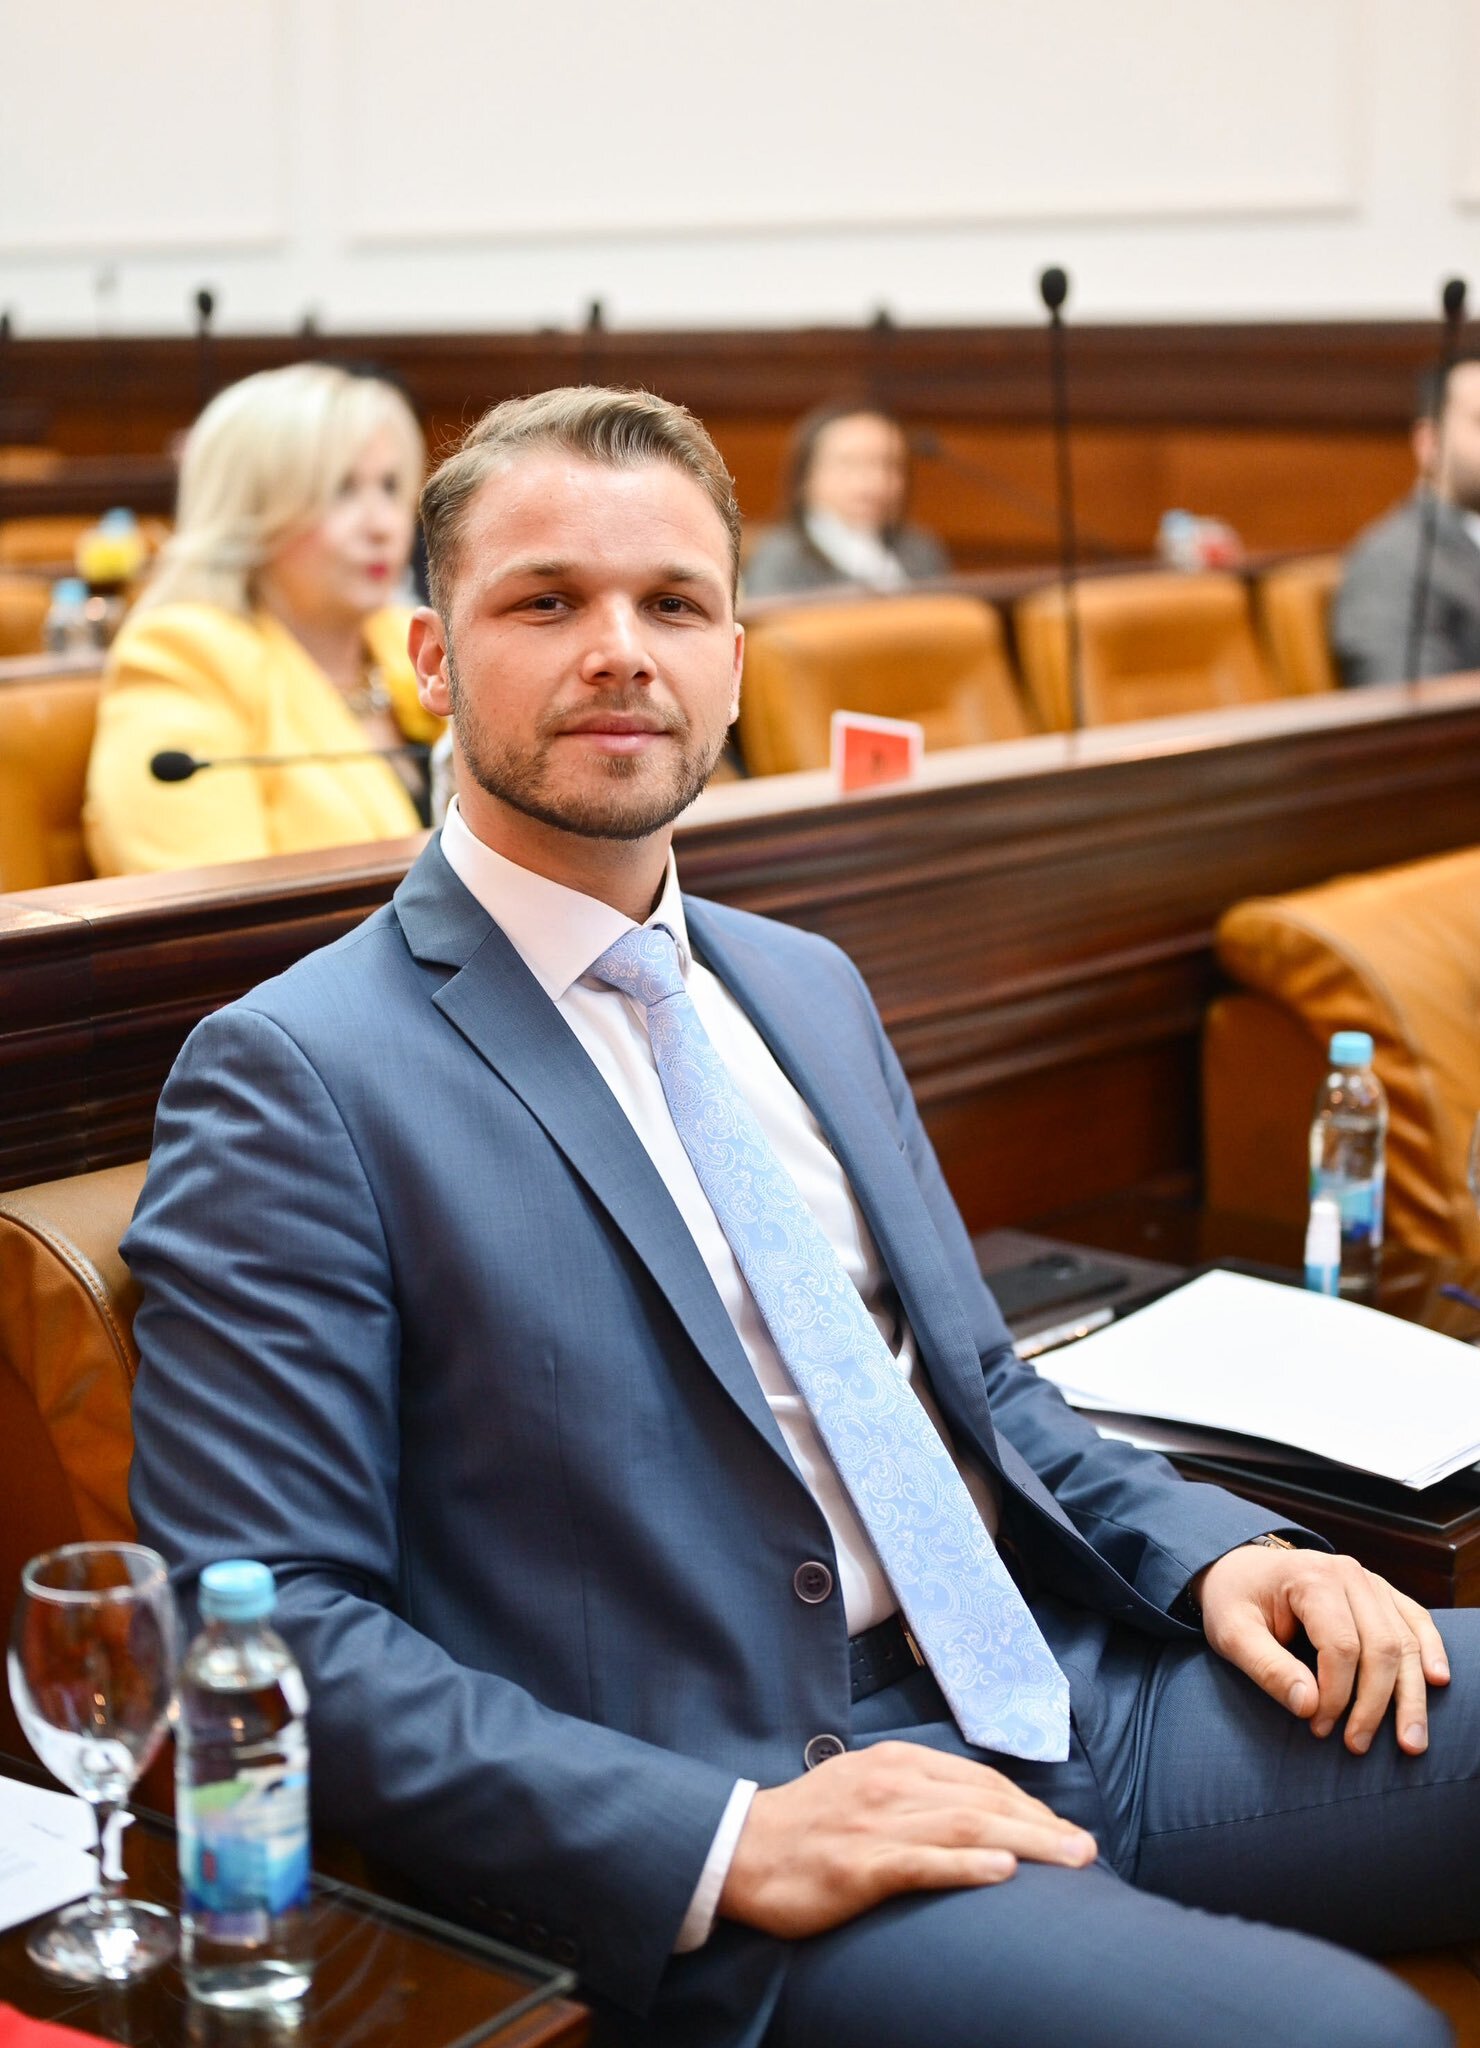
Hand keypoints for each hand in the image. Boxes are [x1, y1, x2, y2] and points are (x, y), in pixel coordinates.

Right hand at [717, 1740, 1096, 1938]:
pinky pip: (922, 1864)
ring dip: (1027, 1843)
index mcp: (896, 1764)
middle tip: (1086, 1851)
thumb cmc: (807, 1826)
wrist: (739, 1850)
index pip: (979, 1782)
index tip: (1063, 1832)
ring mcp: (876, 1824)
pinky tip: (1003, 1873)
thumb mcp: (864, 1787)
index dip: (1028, 1807)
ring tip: (1070, 1860)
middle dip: (1043, 1824)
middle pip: (984, 1802)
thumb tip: (974, 1814)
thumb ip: (914, 1792)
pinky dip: (967, 1866)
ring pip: (967, 1828)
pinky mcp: (859, 1867)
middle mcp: (892, 1785)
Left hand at [1193, 1543, 1450, 1757]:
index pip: (1340, 1646)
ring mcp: (1371, 1581)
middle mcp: (1349, 1574)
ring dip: (1411, 1695)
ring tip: (1411, 1741)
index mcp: (1312, 1577)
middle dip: (1374, 1705)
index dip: (1335, 1694)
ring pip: (1404, 1641)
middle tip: (1357, 1747)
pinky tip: (1438, 1681)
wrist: (1240, 1569)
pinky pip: (1416, 1621)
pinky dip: (1430, 1651)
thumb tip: (1308, 1707)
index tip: (1317, 1727)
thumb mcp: (1231, 1633)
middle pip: (1380, 1647)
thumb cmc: (1235, 1602)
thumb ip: (1266, 1668)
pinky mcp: (1382, 1593)